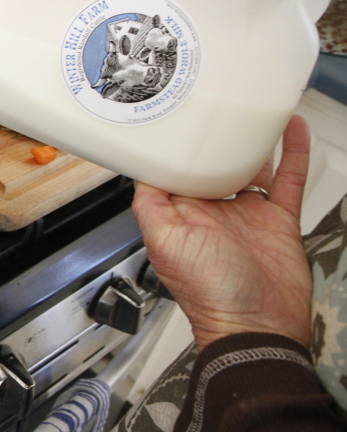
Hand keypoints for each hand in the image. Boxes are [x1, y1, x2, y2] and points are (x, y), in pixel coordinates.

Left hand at [132, 115, 312, 349]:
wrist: (257, 325)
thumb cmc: (209, 294)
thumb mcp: (164, 242)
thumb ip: (150, 204)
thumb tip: (138, 171)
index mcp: (181, 215)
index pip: (174, 172)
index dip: (173, 148)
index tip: (173, 119)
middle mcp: (212, 212)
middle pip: (213, 165)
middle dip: (214, 140)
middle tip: (217, 105)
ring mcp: (246, 215)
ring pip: (251, 167)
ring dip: (252, 142)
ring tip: (251, 111)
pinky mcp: (278, 220)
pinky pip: (288, 180)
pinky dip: (292, 153)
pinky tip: (291, 129)